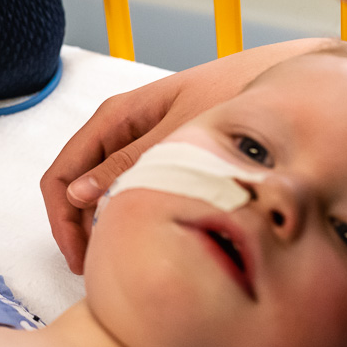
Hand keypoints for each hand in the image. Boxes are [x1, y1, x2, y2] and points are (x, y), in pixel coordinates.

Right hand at [42, 39, 330, 273]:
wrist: (287, 75)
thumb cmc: (235, 96)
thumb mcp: (178, 137)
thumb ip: (128, 165)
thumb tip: (77, 195)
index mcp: (115, 117)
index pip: (59, 174)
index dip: (61, 222)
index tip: (80, 259)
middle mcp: (121, 128)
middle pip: (74, 185)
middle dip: (78, 229)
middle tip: (98, 271)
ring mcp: (142, 139)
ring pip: (101, 189)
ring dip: (102, 225)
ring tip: (122, 261)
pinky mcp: (166, 151)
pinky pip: (130, 187)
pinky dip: (128, 214)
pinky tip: (151, 237)